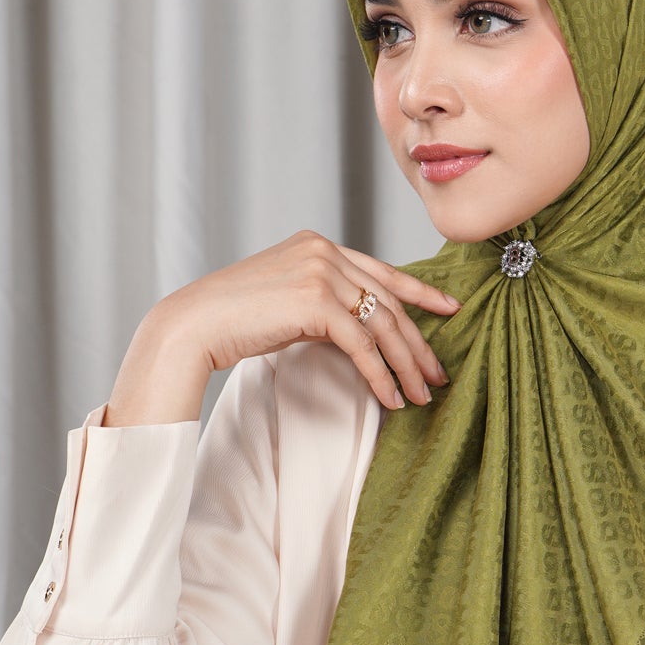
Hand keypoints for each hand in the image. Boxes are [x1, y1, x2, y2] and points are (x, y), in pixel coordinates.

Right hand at [154, 229, 460, 410]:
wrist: (194, 323)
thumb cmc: (235, 319)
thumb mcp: (287, 298)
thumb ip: (323, 299)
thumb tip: (360, 329)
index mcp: (319, 245)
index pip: (382, 270)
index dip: (420, 291)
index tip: (450, 308)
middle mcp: (324, 251)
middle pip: (389, 301)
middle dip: (418, 343)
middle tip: (438, 375)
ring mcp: (321, 272)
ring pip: (383, 324)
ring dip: (406, 365)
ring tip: (421, 395)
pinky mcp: (316, 301)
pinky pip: (363, 345)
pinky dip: (381, 376)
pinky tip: (391, 399)